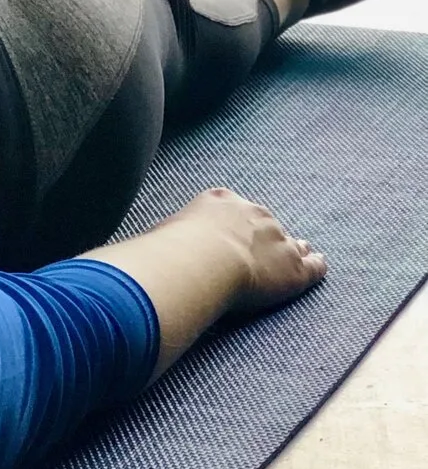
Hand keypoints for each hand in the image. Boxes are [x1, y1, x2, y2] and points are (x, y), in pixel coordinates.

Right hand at [166, 187, 326, 313]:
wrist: (199, 262)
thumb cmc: (171, 249)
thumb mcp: (163, 231)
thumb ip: (168, 236)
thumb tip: (149, 249)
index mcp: (221, 200)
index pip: (233, 207)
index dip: (234, 221)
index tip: (231, 231)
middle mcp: (254, 214)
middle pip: (265, 223)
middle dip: (265, 235)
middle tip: (262, 249)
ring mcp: (279, 239)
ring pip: (292, 243)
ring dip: (294, 249)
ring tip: (301, 252)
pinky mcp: (295, 268)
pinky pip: (314, 264)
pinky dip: (316, 264)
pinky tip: (319, 264)